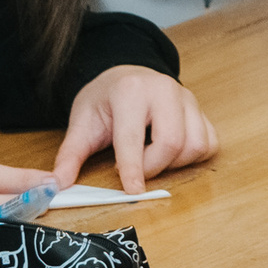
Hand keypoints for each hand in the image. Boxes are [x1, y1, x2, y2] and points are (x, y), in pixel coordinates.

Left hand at [51, 63, 218, 190]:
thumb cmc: (105, 100)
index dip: (133, 169)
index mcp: (130, 91)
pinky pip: (210, 143)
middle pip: (172, 143)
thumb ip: (70, 156)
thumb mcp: (81, 123)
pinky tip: (172, 154)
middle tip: (136, 170)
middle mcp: (164, 90)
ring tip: (153, 158)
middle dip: (153, 167)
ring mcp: (187, 98)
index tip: (132, 191)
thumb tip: (57, 186)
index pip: (134, 138)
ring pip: (195, 145)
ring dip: (175, 164)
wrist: (126, 76)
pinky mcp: (201, 110)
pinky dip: (193, 157)